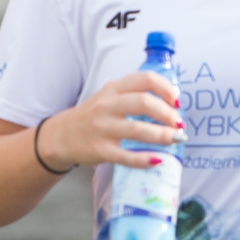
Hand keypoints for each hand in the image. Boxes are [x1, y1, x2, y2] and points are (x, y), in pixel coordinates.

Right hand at [36, 72, 181, 170]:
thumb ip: (134, 95)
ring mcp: (102, 128)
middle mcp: (107, 106)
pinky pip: (126, 156)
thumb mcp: (109, 96)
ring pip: (138, 130)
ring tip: (175, 139)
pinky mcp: (100, 150)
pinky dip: (144, 159)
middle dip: (167, 113)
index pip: (145, 79)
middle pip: (143, 103)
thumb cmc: (93, 116)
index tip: (177, 101)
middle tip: (179, 123)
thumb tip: (171, 104)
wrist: (61, 136)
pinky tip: (158, 160)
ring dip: (162, 135)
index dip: (166, 88)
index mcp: (113, 89)